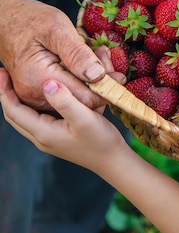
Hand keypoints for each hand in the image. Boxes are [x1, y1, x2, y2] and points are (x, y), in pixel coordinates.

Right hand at [0, 0, 109, 109]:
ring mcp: (35, 95)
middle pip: (81, 100)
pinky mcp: (39, 92)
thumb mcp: (57, 29)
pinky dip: (81, 79)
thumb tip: (97, 75)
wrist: (6, 20)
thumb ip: (77, 54)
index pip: (83, 98)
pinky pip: (67, 91)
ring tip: (97, 54)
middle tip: (107, 57)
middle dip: (101, 82)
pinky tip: (86, 61)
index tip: (121, 76)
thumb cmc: (30, 19)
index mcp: (39, 78)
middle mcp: (35, 93)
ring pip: (76, 97)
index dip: (106, 89)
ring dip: (92, 79)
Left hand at [0, 67, 128, 172]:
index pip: (13, 111)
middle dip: (6, 94)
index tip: (2, 72)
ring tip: (19, 81)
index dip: (4, 91)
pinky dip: (34, 105)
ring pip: (25, 117)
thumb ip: (65, 101)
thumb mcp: (85, 118)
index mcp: (43, 132)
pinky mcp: (58, 137)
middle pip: (14, 115)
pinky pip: (38, 118)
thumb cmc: (101, 141)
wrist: (113, 160)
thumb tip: (46, 83)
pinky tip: (44, 94)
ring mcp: (49, 138)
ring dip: (18, 99)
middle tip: (6, 74)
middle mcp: (41, 137)